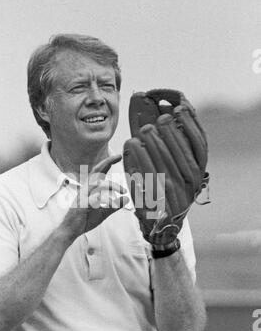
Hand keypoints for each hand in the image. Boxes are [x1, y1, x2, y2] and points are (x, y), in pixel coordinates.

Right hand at [61, 154, 128, 241]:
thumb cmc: (85, 219)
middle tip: (119, 156)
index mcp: (90, 189)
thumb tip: (127, 198)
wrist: (70, 230)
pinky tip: (108, 198)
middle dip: (107, 162)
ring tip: (123, 191)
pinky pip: (91, 198)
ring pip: (97, 183)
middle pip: (96, 171)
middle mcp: (86, 189)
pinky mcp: (81, 205)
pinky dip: (100, 196)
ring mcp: (83, 196)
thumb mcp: (104, 212)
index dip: (107, 163)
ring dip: (112, 186)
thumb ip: (115, 205)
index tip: (118, 156)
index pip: (99, 172)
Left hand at [124, 88, 209, 247]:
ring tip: (143, 129)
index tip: (180, 108)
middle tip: (158, 118)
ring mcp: (176, 191)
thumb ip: (170, 143)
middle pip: (182, 151)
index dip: (190, 124)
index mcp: (198, 171)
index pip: (200, 144)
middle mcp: (191, 181)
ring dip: (154, 143)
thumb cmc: (164, 188)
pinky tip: (130, 143)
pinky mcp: (158, 199)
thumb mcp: (173, 166)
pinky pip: (148, 175)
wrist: (161, 222)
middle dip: (169, 132)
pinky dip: (138, 157)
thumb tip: (164, 112)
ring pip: (166, 162)